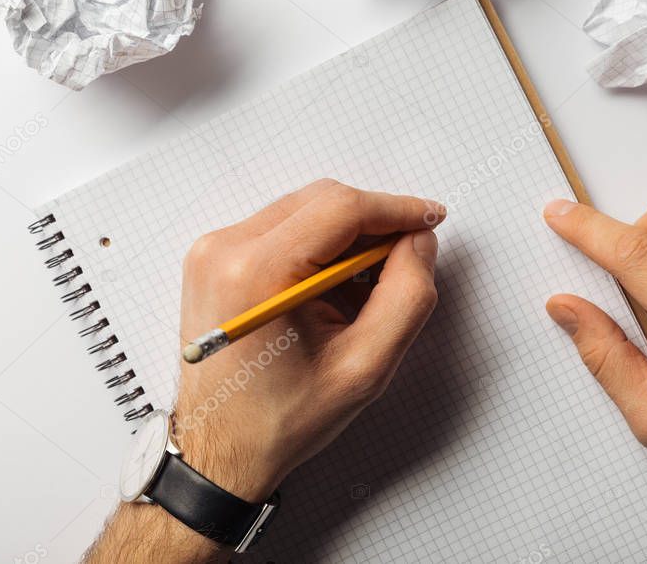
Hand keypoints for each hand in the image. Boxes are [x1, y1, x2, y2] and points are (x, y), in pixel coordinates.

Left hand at [172, 179, 443, 502]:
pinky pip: (282, 227)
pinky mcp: (214, 256)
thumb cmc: (283, 417)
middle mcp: (224, 249)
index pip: (341, 209)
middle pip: (323, 200)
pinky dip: (320, 246)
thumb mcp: (366, 366)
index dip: (397, 208)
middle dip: (375, 221)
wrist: (220, 447)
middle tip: (407, 259)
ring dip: (348, 235)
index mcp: (256, 273)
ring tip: (368, 287)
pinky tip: (336, 288)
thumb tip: (419, 240)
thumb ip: (407, 296)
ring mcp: (213, 249)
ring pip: (304, 209)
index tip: (433, 218)